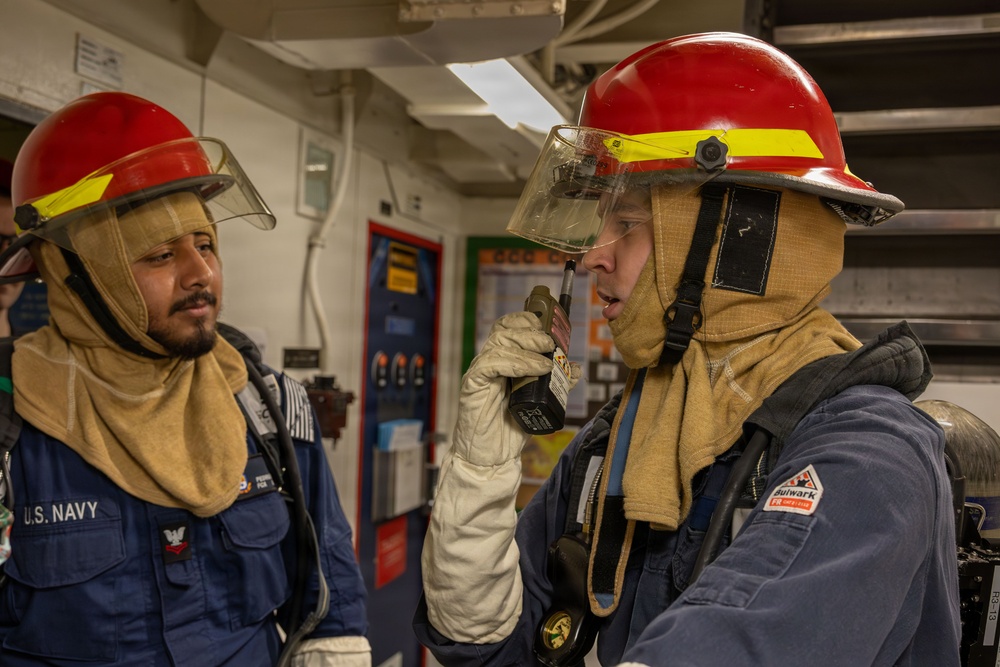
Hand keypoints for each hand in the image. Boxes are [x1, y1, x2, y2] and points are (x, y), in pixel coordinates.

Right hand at [453, 311, 562, 467]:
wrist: (492, 456)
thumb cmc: (511, 428)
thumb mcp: (541, 402)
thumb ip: (556, 384)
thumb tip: (575, 368)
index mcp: (503, 361)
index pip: (509, 328)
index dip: (527, 320)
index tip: (549, 327)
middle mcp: (490, 362)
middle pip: (504, 330)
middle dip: (529, 330)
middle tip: (550, 342)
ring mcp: (480, 373)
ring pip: (499, 343)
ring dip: (527, 348)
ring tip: (548, 362)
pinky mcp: (473, 386)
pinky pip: (490, 364)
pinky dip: (515, 363)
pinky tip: (534, 370)